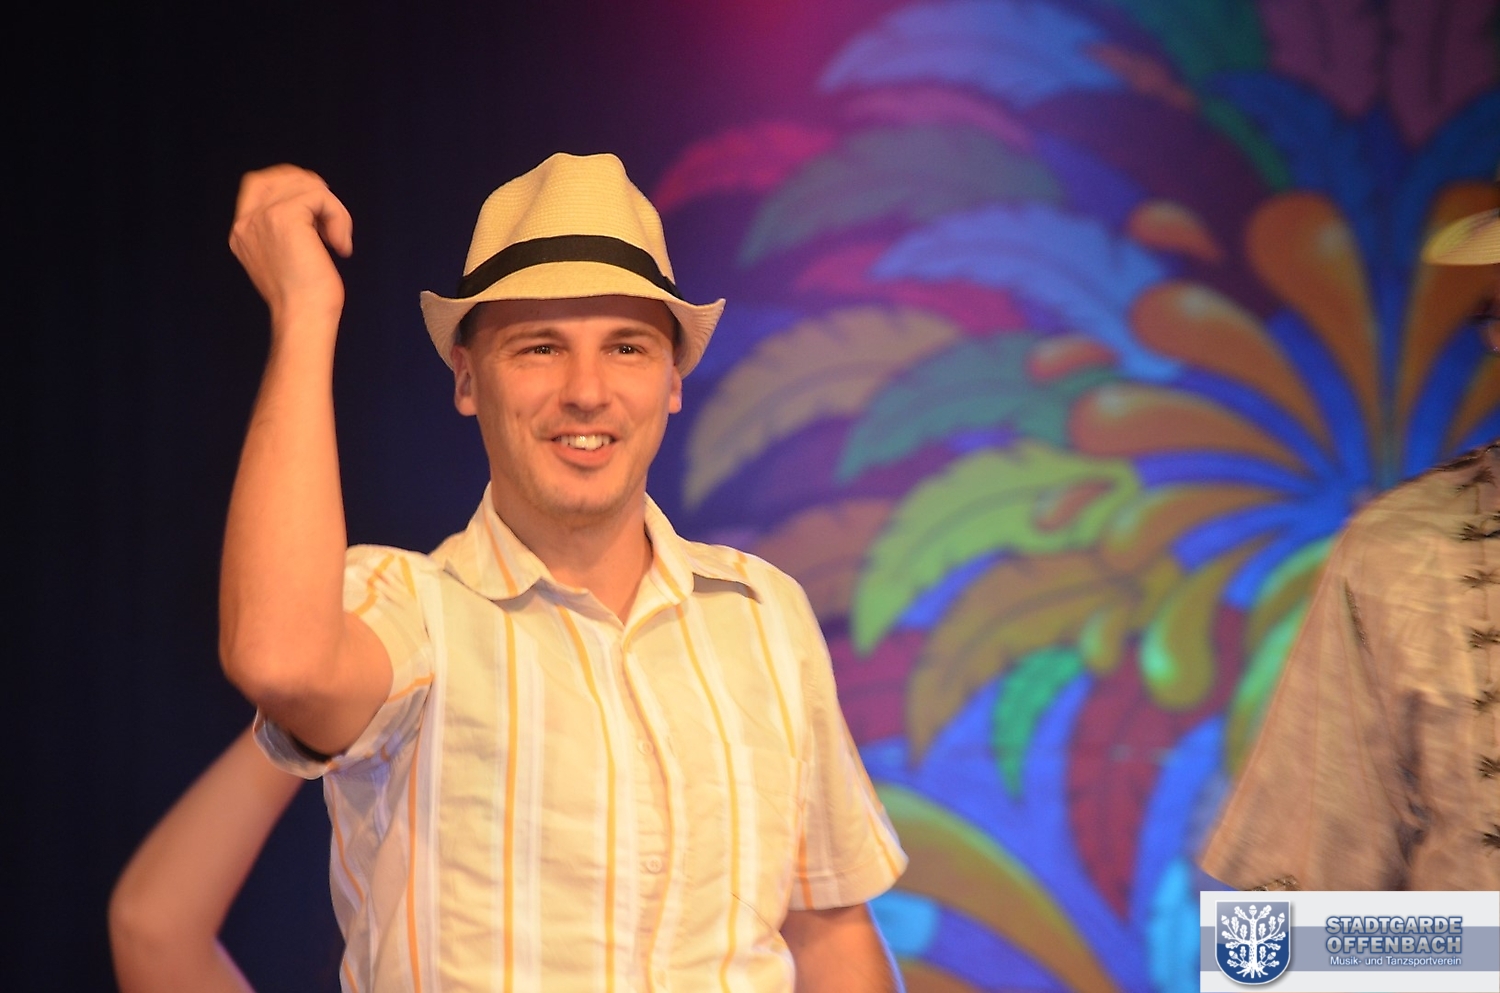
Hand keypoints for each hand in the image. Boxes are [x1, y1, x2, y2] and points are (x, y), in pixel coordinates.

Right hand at [228, 164, 352, 326]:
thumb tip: (315, 208)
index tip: (318, 205)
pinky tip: (340, 246)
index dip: (290, 183)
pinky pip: (320, 196)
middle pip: (279, 177)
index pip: (257, 185)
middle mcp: (247, 222)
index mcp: (243, 232)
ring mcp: (262, 217)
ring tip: (337, 241)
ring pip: (306, 186)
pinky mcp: (283, 216)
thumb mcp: (288, 258)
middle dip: (311, 187)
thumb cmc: (305, 300)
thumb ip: (289, 231)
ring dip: (333, 209)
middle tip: (332, 216)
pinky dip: (339, 217)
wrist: (303, 319)